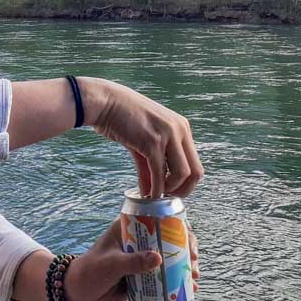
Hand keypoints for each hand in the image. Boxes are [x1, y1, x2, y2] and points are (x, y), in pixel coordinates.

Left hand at [62, 219, 200, 300]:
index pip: (158, 219)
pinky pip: (165, 277)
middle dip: (187, 250)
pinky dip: (178, 281)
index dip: (177, 227)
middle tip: (194, 263)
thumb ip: (132, 262)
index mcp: (129, 228)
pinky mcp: (144, 276)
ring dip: (185, 267)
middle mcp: (139, 241)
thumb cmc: (90, 272)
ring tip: (194, 278)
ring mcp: (142, 259)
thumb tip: (159, 258)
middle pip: (170, 240)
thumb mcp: (110, 265)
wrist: (78, 294)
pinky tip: (189, 289)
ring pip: (170, 259)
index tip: (188, 240)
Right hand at [85, 79, 203, 198]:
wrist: (105, 101)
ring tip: (157, 196)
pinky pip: (159, 172)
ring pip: (182, 174)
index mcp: (181, 127)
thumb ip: (149, 166)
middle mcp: (180, 130)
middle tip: (168, 199)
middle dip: (184, 190)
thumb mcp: (142, 141)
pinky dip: (156, 187)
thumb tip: (151, 191)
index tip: (171, 191)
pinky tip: (148, 195)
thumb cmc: (121, 119)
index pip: (195, 163)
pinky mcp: (152, 142)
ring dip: (170, 190)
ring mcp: (168, 135)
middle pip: (196, 171)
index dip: (186, 183)